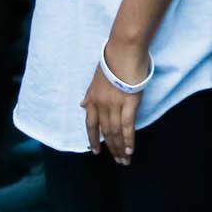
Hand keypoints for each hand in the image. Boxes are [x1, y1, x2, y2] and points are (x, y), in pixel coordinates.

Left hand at [84, 46, 145, 164]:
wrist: (124, 50)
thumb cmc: (112, 60)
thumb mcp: (96, 78)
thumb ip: (90, 94)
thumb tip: (82, 105)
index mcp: (92, 99)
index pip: (90, 125)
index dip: (93, 139)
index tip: (96, 151)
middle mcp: (101, 105)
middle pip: (105, 131)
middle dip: (110, 148)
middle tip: (117, 161)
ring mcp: (115, 105)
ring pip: (115, 132)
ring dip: (120, 148)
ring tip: (124, 160)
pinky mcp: (129, 103)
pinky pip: (127, 126)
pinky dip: (128, 140)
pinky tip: (130, 150)